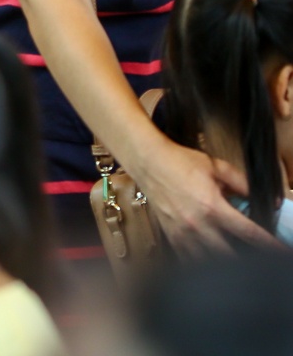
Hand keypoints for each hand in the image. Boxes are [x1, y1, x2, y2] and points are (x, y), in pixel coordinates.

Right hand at [127, 137, 277, 252]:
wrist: (148, 161)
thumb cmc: (181, 162)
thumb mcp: (217, 167)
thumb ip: (244, 183)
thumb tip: (271, 200)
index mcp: (213, 206)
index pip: (249, 233)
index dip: (269, 245)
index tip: (282, 253)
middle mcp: (198, 224)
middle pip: (231, 255)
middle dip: (249, 260)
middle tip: (260, 261)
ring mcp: (183, 233)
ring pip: (209, 262)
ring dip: (225, 265)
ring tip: (238, 266)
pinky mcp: (171, 235)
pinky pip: (188, 259)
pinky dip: (201, 264)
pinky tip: (211, 263)